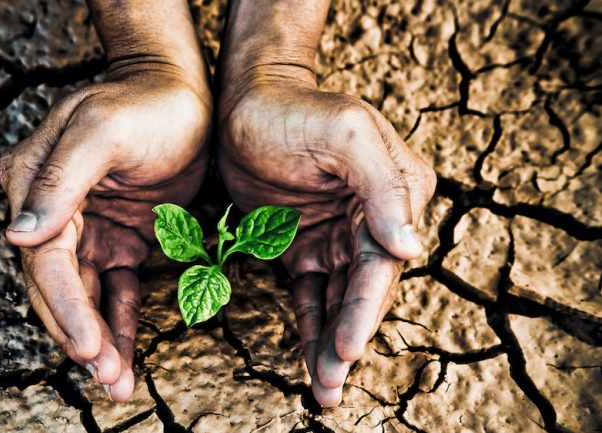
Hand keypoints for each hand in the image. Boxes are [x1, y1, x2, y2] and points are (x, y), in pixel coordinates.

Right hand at [0, 68, 209, 401]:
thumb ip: (60, 179)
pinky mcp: (117, 237)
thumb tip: (16, 237)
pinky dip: (118, 321)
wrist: (182, 92)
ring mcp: (85, 227)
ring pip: (84, 295)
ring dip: (98, 338)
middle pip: (58, 286)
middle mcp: (53, 210)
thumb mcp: (101, 130)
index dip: (63, 307)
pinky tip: (124, 355)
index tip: (87, 349)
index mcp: (35, 182)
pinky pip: (114, 288)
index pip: (43, 258)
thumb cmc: (144, 103)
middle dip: (80, 335)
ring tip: (116, 383)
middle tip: (106, 379)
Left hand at [217, 71, 435, 406]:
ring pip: (338, 300)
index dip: (365, 308)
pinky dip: (311, 326)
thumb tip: (410, 249)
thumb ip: (383, 187)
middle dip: (349, 338)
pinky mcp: (304, 246)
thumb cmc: (296, 111)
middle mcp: (372, 220)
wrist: (248, 101)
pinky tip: (312, 360)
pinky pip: (311, 294)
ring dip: (331, 344)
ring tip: (324, 390)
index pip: (382, 263)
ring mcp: (338, 236)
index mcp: (395, 193)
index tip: (347, 348)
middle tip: (332, 386)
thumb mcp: (345, 134)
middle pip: (363, 291)